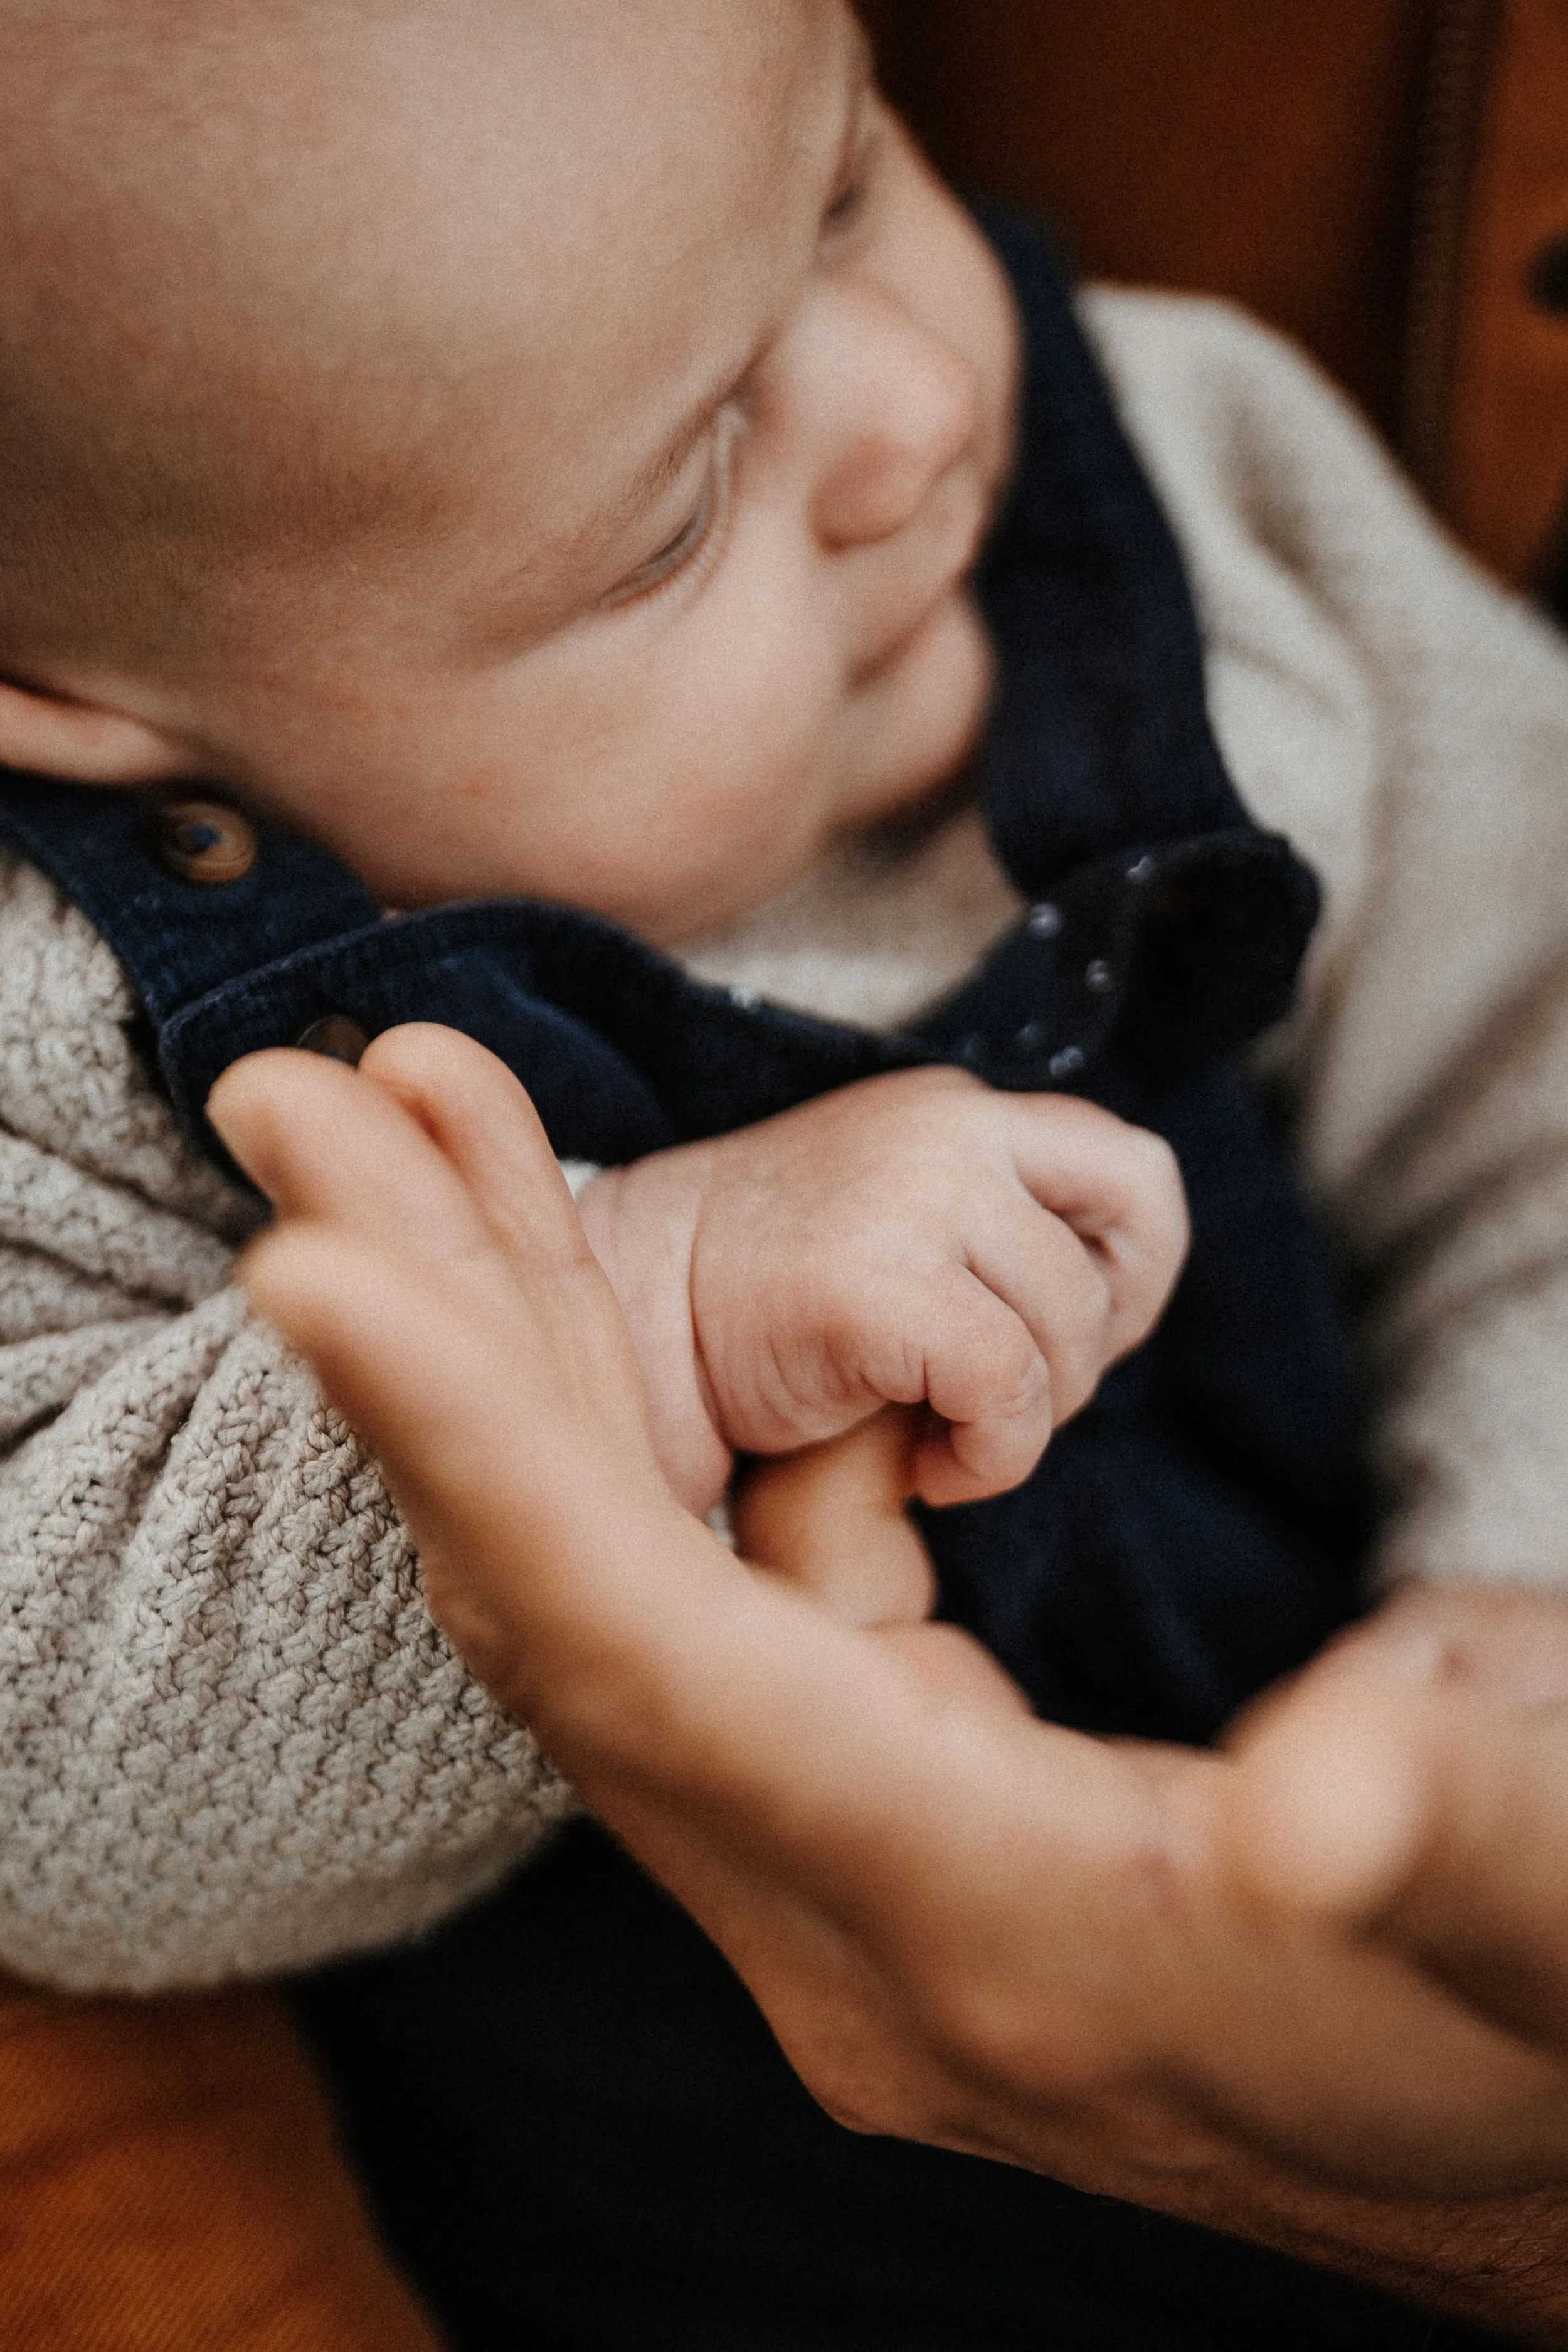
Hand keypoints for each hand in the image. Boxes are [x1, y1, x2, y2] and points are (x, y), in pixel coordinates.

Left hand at [209, 1024, 1567, 2229]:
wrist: (1525, 2149)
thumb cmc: (1540, 2010)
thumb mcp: (1543, 1890)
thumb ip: (1450, 1834)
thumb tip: (1321, 1794)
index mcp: (991, 1931)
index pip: (653, 1670)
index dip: (475, 1463)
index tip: (308, 1266)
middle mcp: (851, 1926)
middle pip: (560, 1604)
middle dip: (423, 1342)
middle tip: (293, 1105)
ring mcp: (844, 1874)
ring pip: (605, 1581)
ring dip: (508, 1347)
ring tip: (422, 1121)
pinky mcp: (876, 1817)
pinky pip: (706, 1603)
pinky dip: (651, 1440)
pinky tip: (709, 1339)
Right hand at [576, 1063, 1188, 1512]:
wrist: (630, 1318)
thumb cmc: (767, 1299)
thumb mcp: (902, 1220)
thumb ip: (1001, 1231)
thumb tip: (1115, 1311)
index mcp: (956, 1110)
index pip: (1134, 1167)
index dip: (1139, 1268)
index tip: (1074, 1336)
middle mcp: (948, 1128)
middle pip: (1128, 1237)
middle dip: (1096, 1343)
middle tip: (1008, 1396)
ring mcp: (914, 1194)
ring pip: (1071, 1325)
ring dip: (1029, 1416)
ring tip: (942, 1438)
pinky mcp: (878, 1282)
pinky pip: (1011, 1387)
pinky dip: (993, 1456)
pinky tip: (928, 1471)